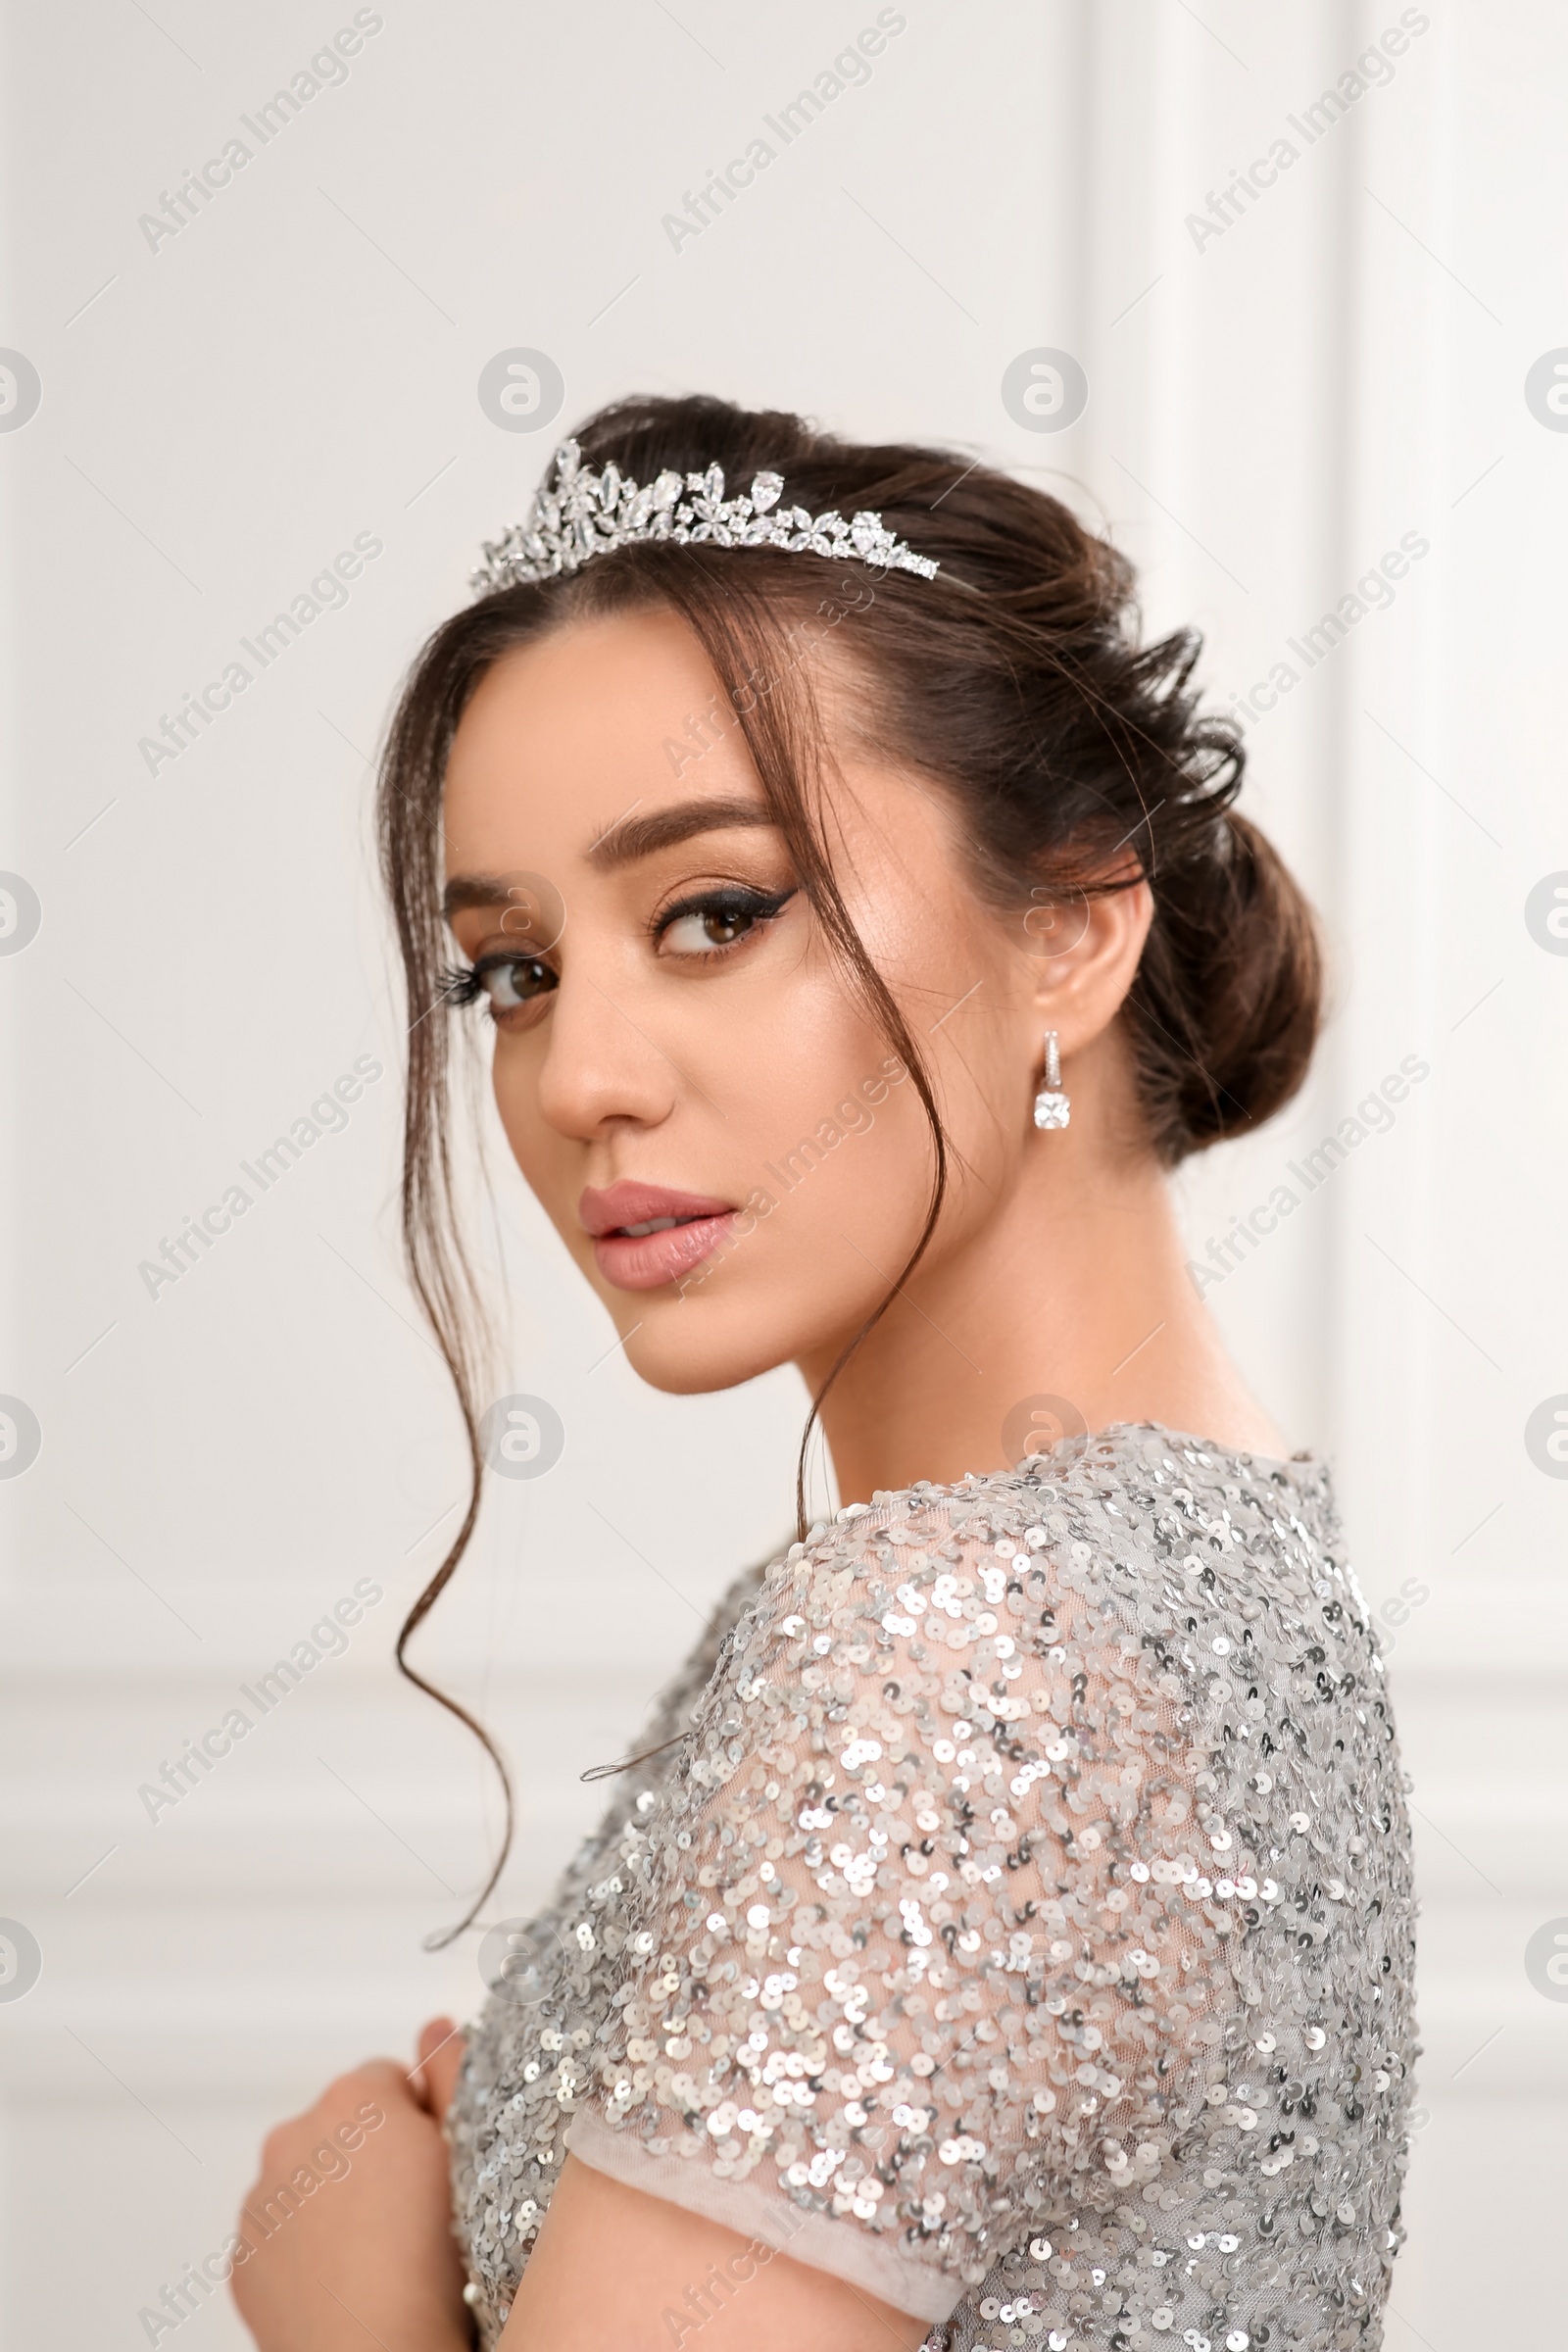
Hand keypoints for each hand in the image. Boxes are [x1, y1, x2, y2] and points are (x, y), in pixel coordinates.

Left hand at [230, 2016, 470, 2351]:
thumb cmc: (435, 2266)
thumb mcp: (469, 2148)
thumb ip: (451, 2072)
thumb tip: (436, 2028)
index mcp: (354, 2101)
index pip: (389, 2078)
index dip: (420, 2122)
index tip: (434, 2165)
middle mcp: (296, 2138)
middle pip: (342, 2125)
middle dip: (372, 2154)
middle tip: (412, 2211)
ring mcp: (262, 2200)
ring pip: (308, 2178)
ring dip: (336, 2198)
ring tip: (379, 2251)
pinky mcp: (243, 2256)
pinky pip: (279, 2231)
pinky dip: (305, 2245)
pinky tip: (344, 2276)